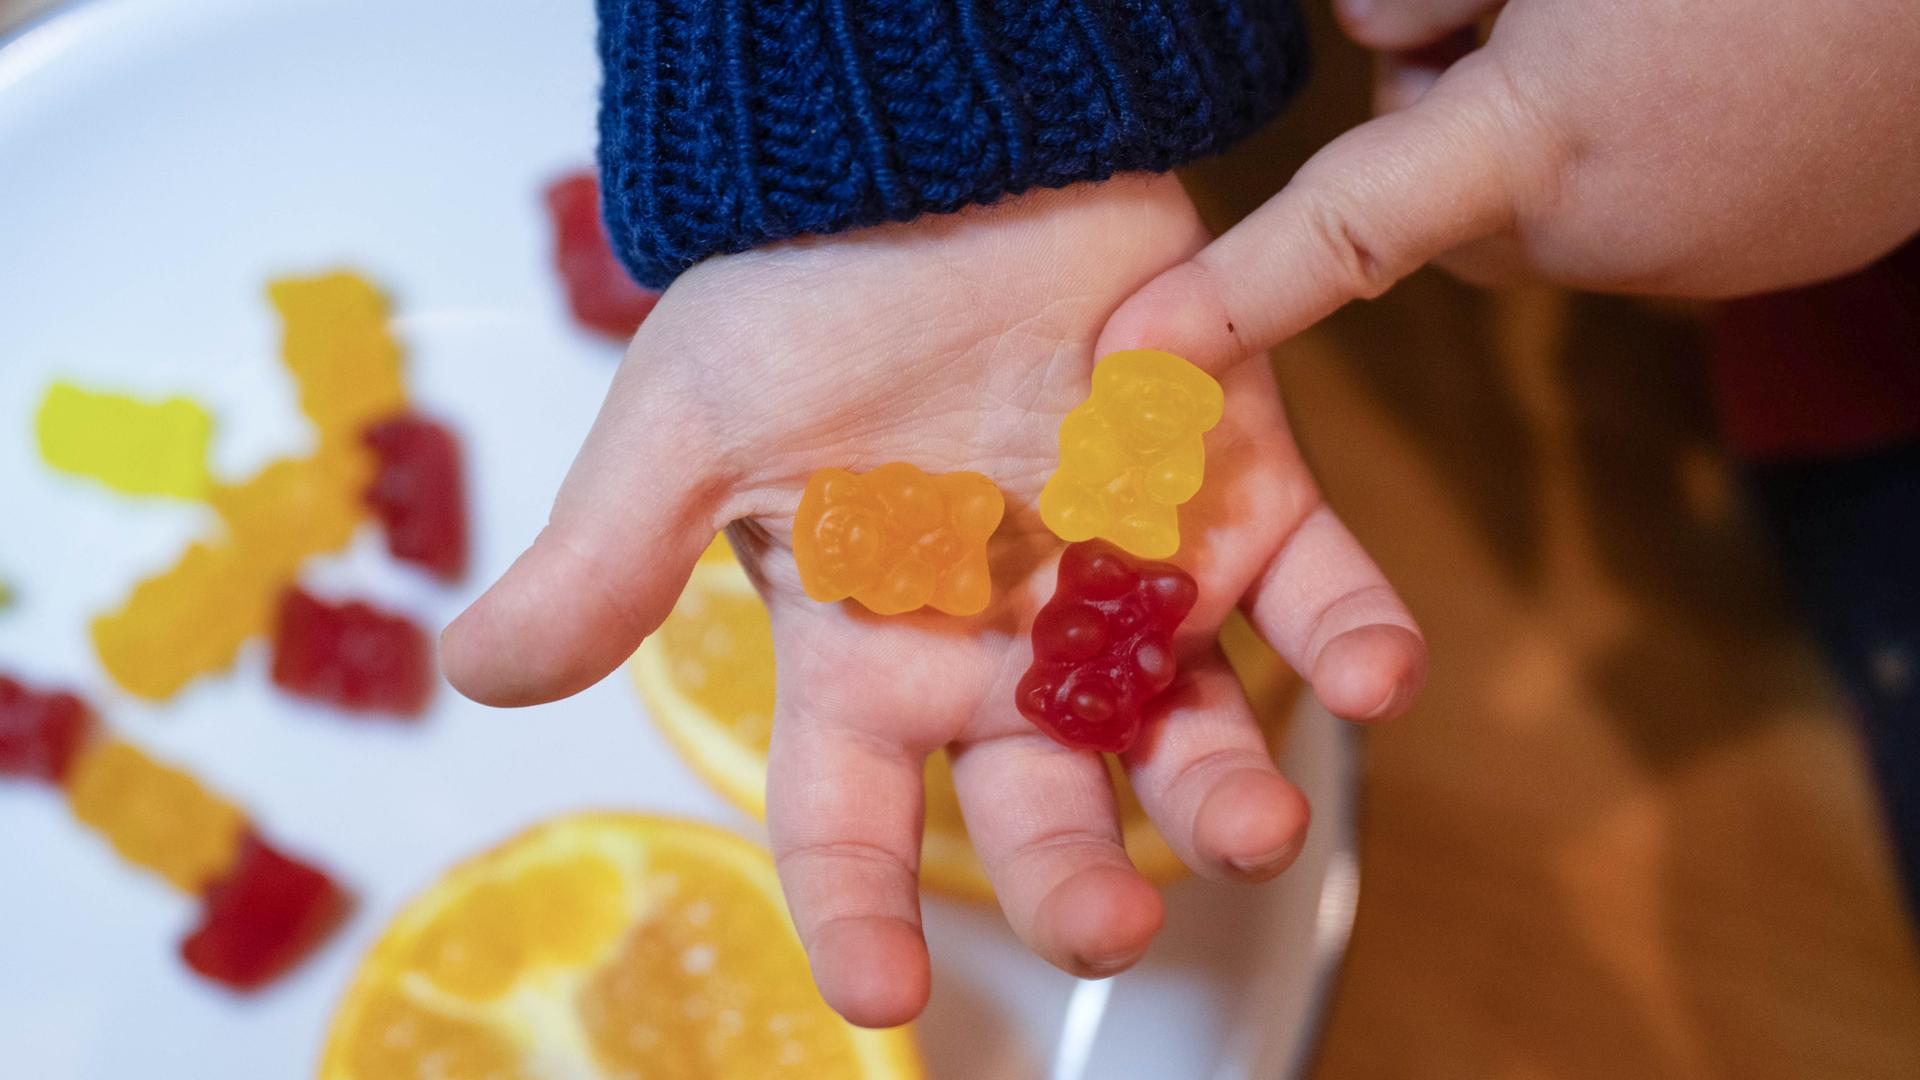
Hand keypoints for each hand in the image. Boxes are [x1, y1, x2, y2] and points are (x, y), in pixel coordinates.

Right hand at [442, 175, 1423, 1025]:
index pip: (850, 818)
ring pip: (1185, 719)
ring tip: (1256, 825)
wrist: (931, 154)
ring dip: (1226, 784)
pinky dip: (1351, 633)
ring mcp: (1126, 579)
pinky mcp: (1231, 494)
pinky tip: (1378, 678)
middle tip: (1116, 922)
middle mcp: (1005, 644)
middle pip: (1040, 804)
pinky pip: (1308, 583)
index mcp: (870, 652)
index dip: (858, 912)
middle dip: (1077, 879)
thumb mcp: (686, 428)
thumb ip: (608, 559)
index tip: (878, 997)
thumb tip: (476, 671)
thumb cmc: (803, 292)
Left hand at [1099, 0, 1919, 366]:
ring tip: (1651, 20)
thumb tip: (1375, 31)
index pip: (1344, 227)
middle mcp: (1608, 230)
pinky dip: (1637, 143)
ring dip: (1539, 121)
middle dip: (1439, 116)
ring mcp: (1703, 254)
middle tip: (1531, 8)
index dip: (1233, 293)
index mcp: (1544, 140)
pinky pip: (1640, 202)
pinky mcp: (1775, 247)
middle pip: (1435, 193)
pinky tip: (1721, 54)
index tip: (1131, 359)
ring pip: (1536, 196)